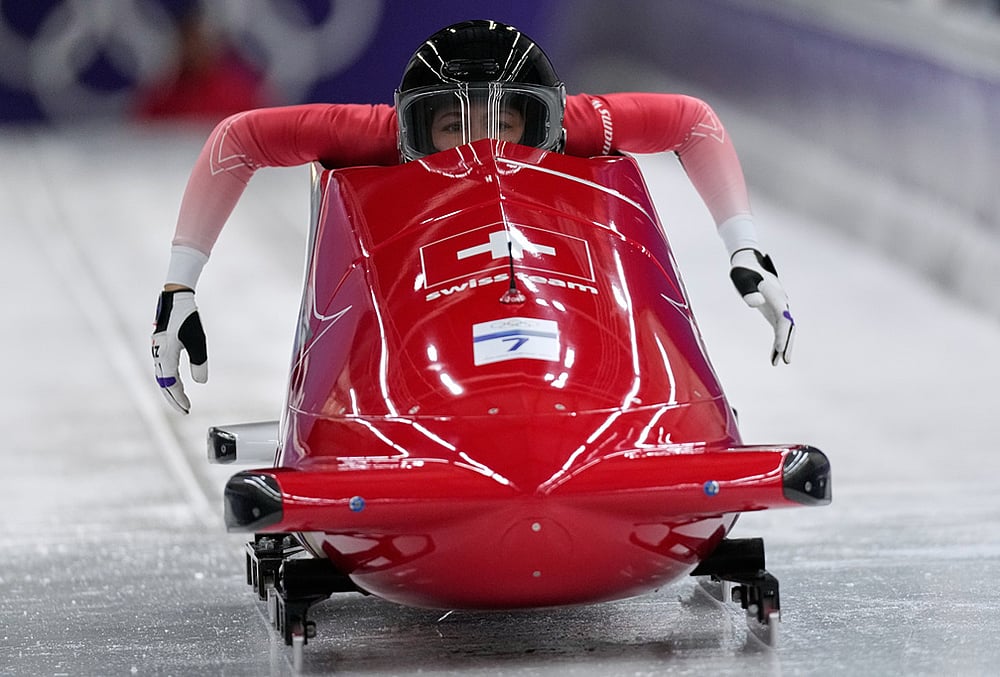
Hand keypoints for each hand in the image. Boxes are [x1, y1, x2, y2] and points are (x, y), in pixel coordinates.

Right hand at [151, 289, 206, 412]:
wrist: (176, 299)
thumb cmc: (187, 318)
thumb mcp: (198, 341)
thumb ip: (199, 362)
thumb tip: (200, 382)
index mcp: (165, 356)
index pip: (170, 384)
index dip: (179, 398)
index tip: (187, 409)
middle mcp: (158, 355)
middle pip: (163, 383)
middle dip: (173, 398)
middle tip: (184, 411)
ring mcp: (158, 351)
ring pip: (162, 376)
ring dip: (171, 390)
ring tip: (182, 400)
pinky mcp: (160, 347)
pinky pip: (163, 368)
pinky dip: (169, 379)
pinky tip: (177, 382)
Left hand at [729, 249, 794, 364]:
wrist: (747, 262)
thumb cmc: (743, 271)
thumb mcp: (741, 279)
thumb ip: (748, 290)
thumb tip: (756, 303)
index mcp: (776, 297)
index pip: (783, 319)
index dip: (782, 335)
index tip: (780, 349)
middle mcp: (781, 303)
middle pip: (788, 327)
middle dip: (787, 344)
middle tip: (785, 361)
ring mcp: (778, 307)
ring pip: (786, 330)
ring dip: (784, 345)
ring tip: (779, 363)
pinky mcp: (772, 311)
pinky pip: (778, 328)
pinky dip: (777, 341)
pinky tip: (773, 355)